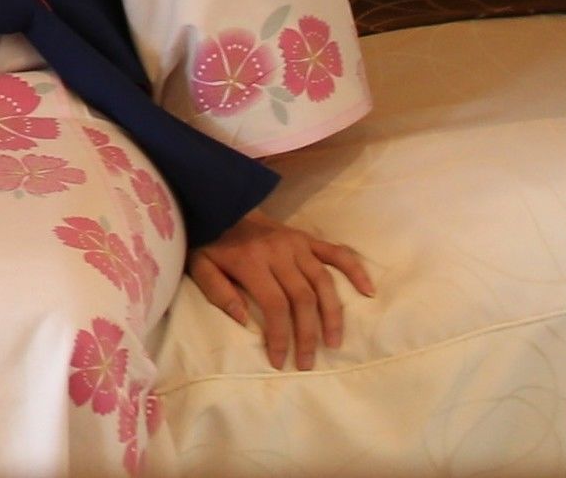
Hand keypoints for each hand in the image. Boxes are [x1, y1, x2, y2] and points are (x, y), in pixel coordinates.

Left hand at [189, 211, 372, 369]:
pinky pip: (336, 253)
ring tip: (334, 342)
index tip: (280, 361)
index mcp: (251, 260)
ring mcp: (295, 242)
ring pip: (323, 282)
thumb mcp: (199, 265)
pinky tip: (367, 291)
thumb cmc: (209, 241)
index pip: (275, 305)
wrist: (218, 204)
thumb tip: (244, 320)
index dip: (280, 337)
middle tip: (308, 362)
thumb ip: (217, 291)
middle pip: (303, 299)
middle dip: (308, 335)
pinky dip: (355, 271)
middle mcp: (278, 251)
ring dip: (332, 315)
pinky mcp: (306, 237)